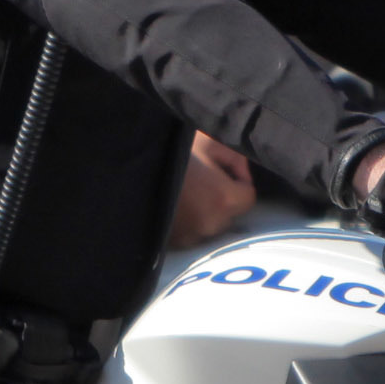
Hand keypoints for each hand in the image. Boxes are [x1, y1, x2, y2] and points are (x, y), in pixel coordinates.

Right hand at [166, 134, 257, 252]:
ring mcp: (191, 237)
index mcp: (225, 200)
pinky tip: (177, 203)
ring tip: (187, 190)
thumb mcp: (212, 141)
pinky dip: (188, 220)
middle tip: (202, 178)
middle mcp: (212, 224)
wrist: (136, 166)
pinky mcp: (174, 242)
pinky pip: (191, 232)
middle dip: (223, 198)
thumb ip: (238, 158)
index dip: (237, 180)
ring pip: (211, 223)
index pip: (248, 196)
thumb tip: (243, 174)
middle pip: (230, 213)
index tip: (219, 169)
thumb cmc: (176, 150)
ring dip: (206, 211)